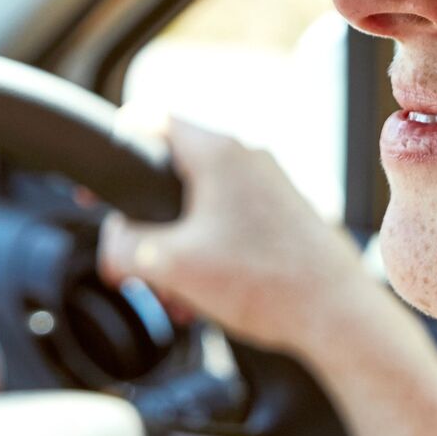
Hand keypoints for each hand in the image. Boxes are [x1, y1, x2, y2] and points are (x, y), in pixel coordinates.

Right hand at [96, 115, 382, 360]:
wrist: (337, 315)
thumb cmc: (264, 283)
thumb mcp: (168, 265)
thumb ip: (123, 246)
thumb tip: (113, 244)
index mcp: (216, 152)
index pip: (149, 120)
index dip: (115, 149)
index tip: (100, 185)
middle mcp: (246, 158)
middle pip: (172, 175)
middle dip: (148, 225)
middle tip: (136, 263)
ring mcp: (269, 186)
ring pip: (201, 207)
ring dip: (178, 249)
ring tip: (175, 295)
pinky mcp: (284, 215)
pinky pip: (230, 224)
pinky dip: (208, 254)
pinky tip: (205, 298)